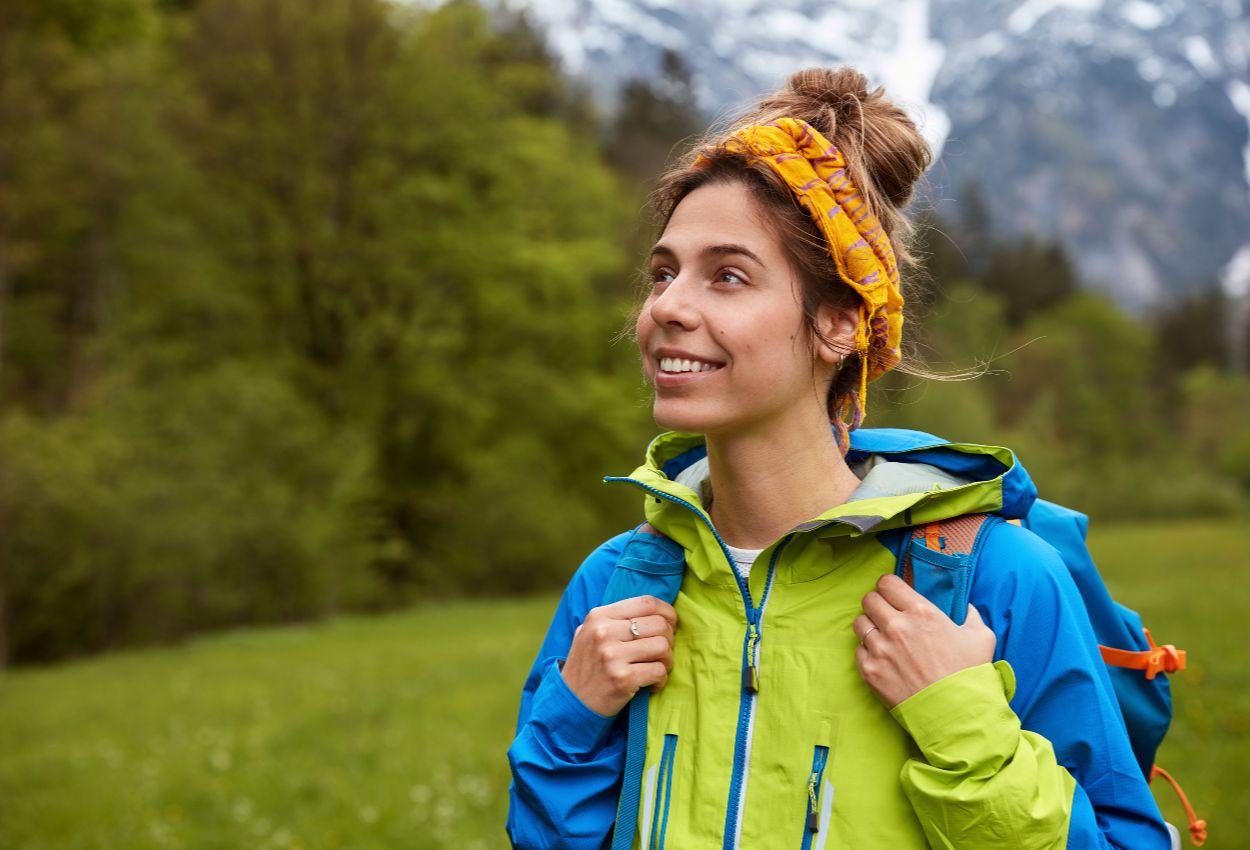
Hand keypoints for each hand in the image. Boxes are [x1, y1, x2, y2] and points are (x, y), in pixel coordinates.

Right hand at [561, 595, 677, 716]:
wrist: (570, 703)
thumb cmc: (586, 667)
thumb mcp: (589, 633)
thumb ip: (615, 618)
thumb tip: (655, 611)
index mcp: (599, 616)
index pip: (647, 602)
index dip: (667, 613)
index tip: (670, 625)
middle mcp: (604, 632)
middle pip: (659, 624)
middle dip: (669, 639)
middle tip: (663, 652)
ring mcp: (612, 656)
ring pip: (663, 647)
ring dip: (667, 660)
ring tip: (658, 667)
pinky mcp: (622, 679)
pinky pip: (659, 671)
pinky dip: (661, 680)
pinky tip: (652, 684)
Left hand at [853, 574, 995, 708]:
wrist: (955, 715)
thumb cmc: (968, 675)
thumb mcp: (981, 637)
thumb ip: (970, 615)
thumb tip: (965, 606)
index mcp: (921, 612)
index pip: (886, 582)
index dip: (889, 587)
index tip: (893, 595)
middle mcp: (896, 626)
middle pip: (869, 599)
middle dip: (877, 604)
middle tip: (886, 615)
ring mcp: (880, 649)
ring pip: (859, 623)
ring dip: (870, 626)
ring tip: (882, 637)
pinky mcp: (870, 670)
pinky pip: (858, 650)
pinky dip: (867, 652)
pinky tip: (883, 658)